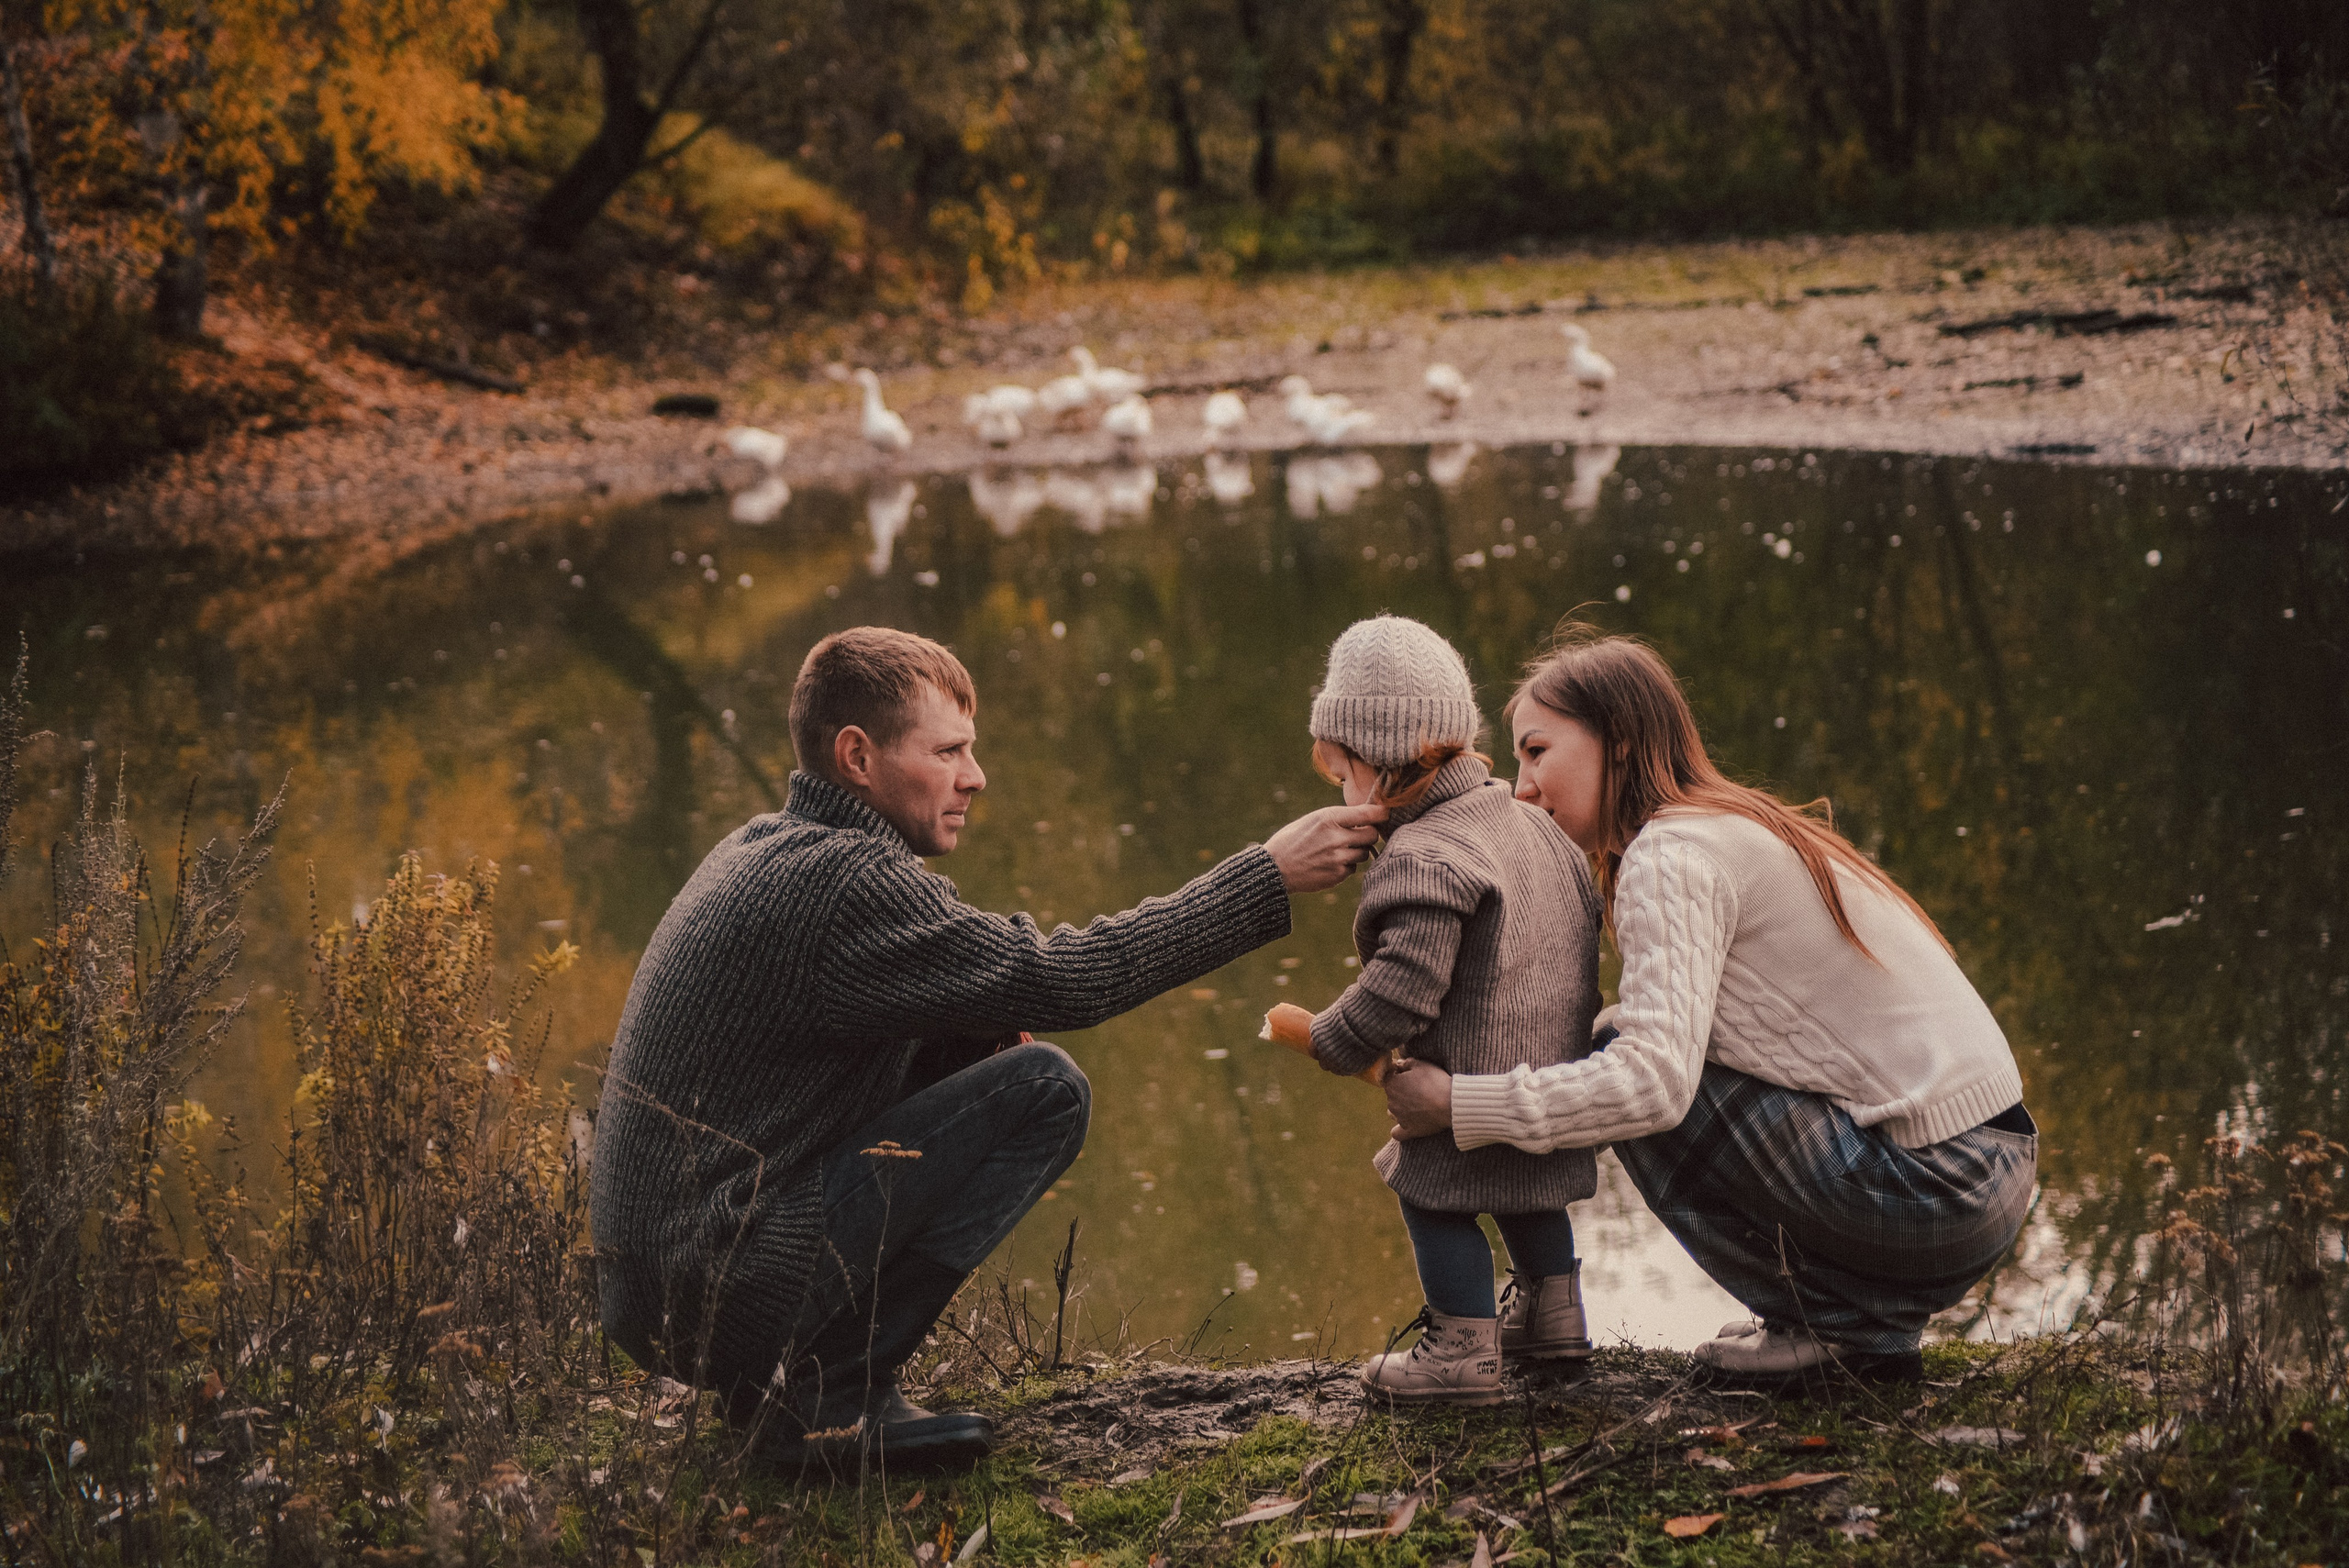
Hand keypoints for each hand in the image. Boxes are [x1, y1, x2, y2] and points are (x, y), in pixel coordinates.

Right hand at [1264, 802, 1387, 892]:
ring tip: (1335, 850)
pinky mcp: (1337, 875)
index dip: (1381, 813)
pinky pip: (1353, 868)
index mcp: (1329, 818)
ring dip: (1356, 851)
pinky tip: (1328, 863)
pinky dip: (1346, 866)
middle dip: (1367, 834)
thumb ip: (1340, 818)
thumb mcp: (1314, 819)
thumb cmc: (1294, 839)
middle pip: (1372, 835)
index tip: (1385, 813)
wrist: (1274, 868)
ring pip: (1364, 853)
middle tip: (1357, 834)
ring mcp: (1338, 858)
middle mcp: (1336, 837)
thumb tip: (1369, 818)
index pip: (1368, 814)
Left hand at [1384, 1058, 1453, 1139]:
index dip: (1401, 1076)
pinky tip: (1407, 1126)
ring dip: (1401, 1109)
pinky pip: (1397, 1133)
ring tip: (1418, 1106)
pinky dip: (1400, 1130)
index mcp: (1392, 1085)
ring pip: (1394, 1112)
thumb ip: (1406, 1063)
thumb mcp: (1422, 1065)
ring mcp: (1399, 1117)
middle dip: (1402, 1092)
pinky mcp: (1408, 1131)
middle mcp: (1391, 1102)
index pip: (1390, 1078)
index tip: (1413, 1077)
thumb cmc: (1436, 1081)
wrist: (1450, 1104)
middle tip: (1420, 1090)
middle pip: (1392, 1095)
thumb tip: (1398, 1063)